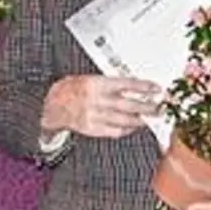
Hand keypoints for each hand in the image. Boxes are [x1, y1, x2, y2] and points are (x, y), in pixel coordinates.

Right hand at [39, 76, 161, 139]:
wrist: (52, 106)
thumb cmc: (72, 89)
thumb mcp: (89, 78)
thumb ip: (109, 83)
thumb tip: (133, 86)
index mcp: (96, 84)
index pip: (126, 84)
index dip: (143, 87)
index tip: (155, 89)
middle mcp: (97, 100)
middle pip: (128, 105)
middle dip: (146, 107)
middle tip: (158, 107)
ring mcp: (95, 116)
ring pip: (123, 120)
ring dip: (139, 120)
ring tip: (148, 118)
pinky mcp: (92, 129)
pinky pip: (114, 131)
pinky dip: (126, 130)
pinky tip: (132, 127)